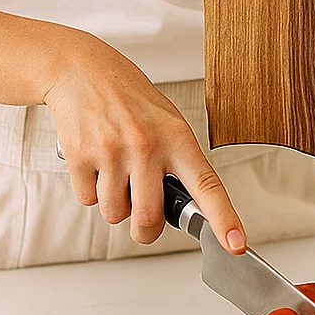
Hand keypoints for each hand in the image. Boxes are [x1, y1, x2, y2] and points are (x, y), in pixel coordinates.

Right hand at [42, 34, 247, 254]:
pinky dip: (90, 190)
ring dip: (114, 205)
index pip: (207, 185)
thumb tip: (181, 207)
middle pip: (149, 218)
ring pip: (114, 213)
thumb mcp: (166, 120)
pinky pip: (88, 199)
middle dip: (145, 231)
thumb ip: (176, 160)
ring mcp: (112, 151)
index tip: (234, 244)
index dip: (223, 219)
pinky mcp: (80, 156)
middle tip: (143, 220)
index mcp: (176, 137)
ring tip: (115, 173)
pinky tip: (95, 163)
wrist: (81, 70)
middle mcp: (146, 145)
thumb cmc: (128, 97)